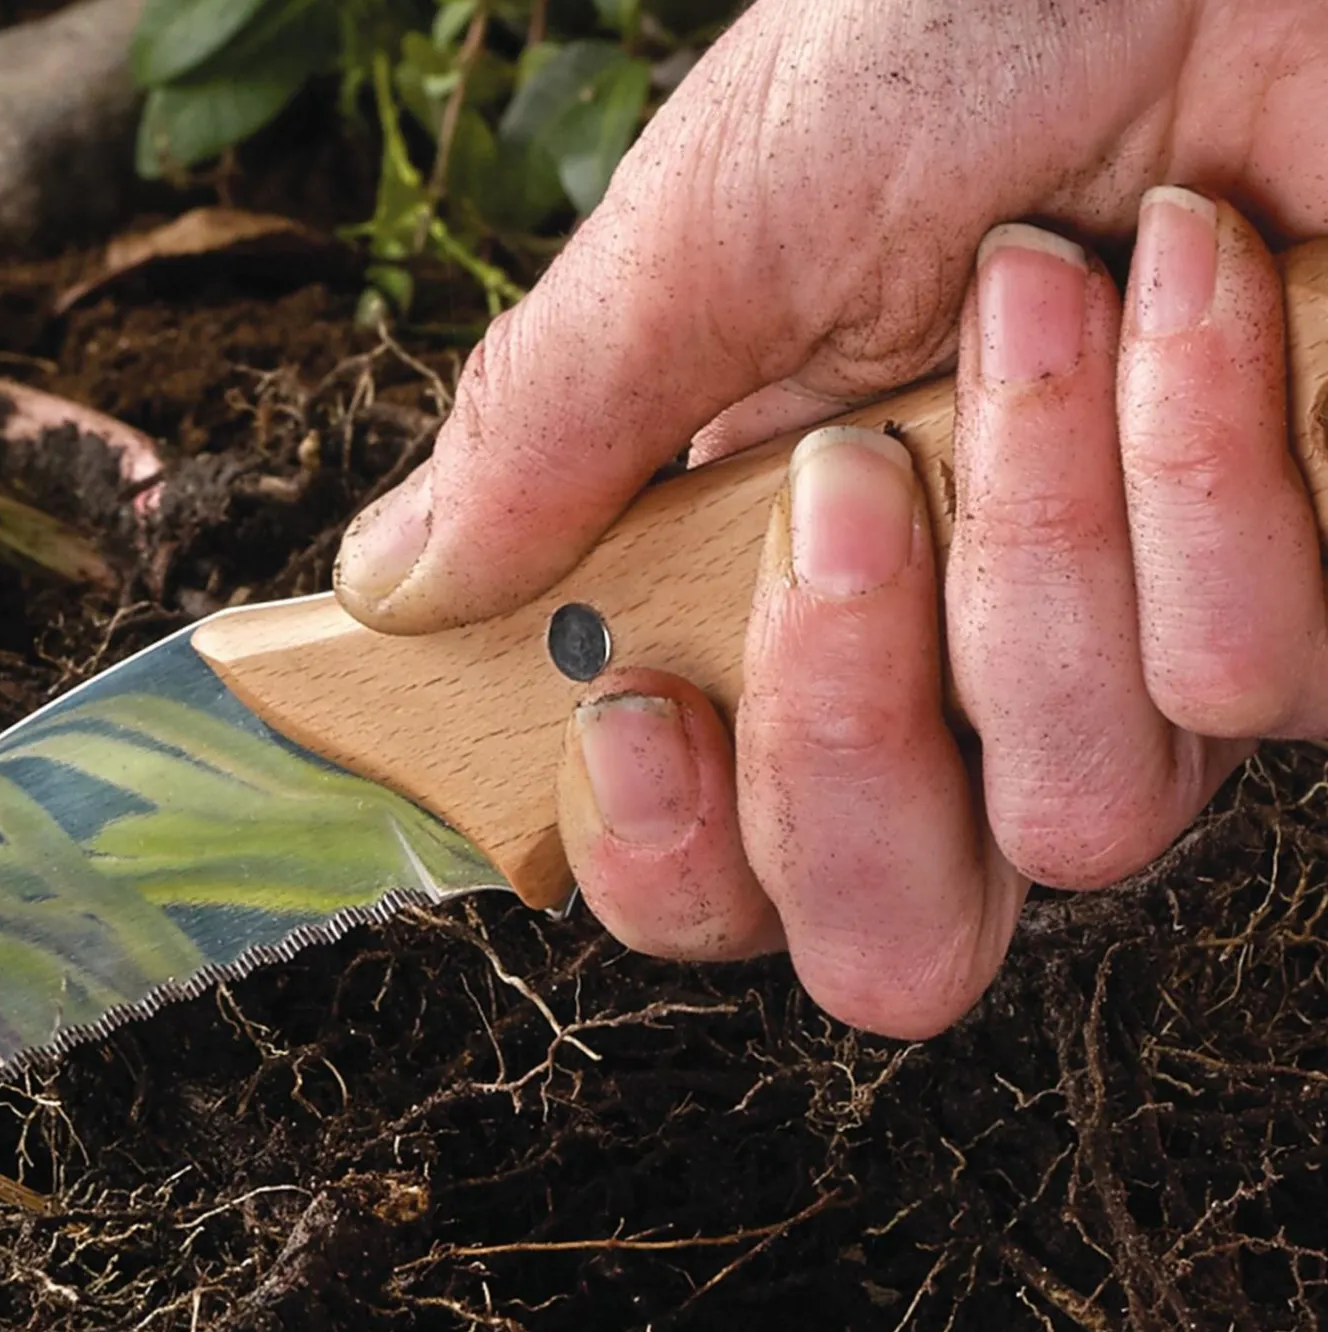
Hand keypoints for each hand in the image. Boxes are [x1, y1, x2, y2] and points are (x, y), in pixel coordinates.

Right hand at [335, 0, 1327, 1039]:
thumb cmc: (968, 23)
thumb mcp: (718, 224)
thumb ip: (552, 433)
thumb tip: (393, 590)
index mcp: (781, 613)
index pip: (712, 886)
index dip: (669, 864)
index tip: (639, 713)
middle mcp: (959, 685)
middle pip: (898, 943)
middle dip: (851, 750)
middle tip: (847, 501)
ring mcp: (1140, 664)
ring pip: (1084, 820)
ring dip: (1038, 533)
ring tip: (1041, 289)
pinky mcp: (1313, 604)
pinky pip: (1250, 682)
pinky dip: (1202, 461)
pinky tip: (1197, 276)